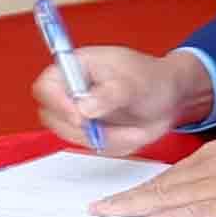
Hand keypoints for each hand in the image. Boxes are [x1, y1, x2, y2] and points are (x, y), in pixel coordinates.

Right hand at [38, 44, 203, 152]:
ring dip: (108, 138)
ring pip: (75, 137)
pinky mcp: (91, 133)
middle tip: (113, 130)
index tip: (81, 118)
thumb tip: (84, 107)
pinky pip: (95, 148)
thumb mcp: (135, 83)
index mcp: (75, 68)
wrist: (170, 97)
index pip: (46, 87)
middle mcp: (71, 91)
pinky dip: (117, 145)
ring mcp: (79, 114)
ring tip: (134, 128)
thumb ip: (110, 94)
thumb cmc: (152, 79)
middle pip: (53, 118)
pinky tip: (133, 132)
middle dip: (84, 130)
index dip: (57, 104)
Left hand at [102, 136, 215, 216]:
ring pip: (172, 197)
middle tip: (97, 208)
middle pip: (162, 185)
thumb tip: (201, 189)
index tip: (117, 198)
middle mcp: (214, 166)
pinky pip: (200, 211)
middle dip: (127, 198)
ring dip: (138, 207)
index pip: (170, 176)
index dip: (141, 189)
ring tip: (111, 215)